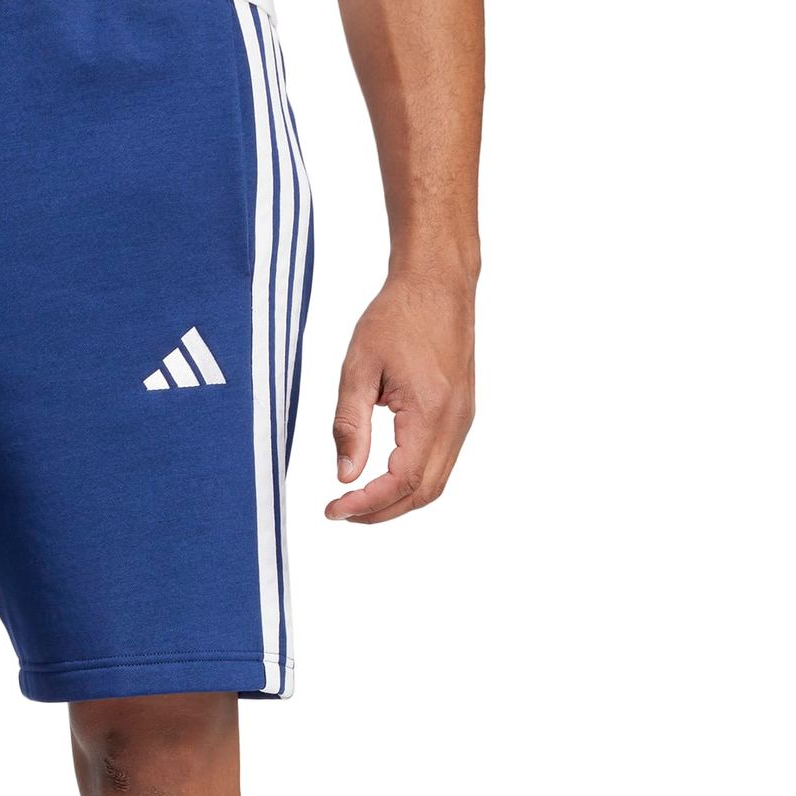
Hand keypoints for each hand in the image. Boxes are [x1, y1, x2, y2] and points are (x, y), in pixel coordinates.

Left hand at [325, 272, 475, 522]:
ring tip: (357, 501)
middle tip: (340, 512)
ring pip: (435, 483)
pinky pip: (440, 463)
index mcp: (430, 411)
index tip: (333, 509)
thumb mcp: (358, 369)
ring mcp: (463, 420)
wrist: (437, 283)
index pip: (401, 479)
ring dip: (396, 501)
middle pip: (422, 492)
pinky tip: (381, 476)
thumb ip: (349, 425)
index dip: (366, 503)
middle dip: (380, 512)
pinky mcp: (461, 414)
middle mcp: (455, 422)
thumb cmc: (396, 317)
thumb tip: (344, 476)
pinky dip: (411, 482)